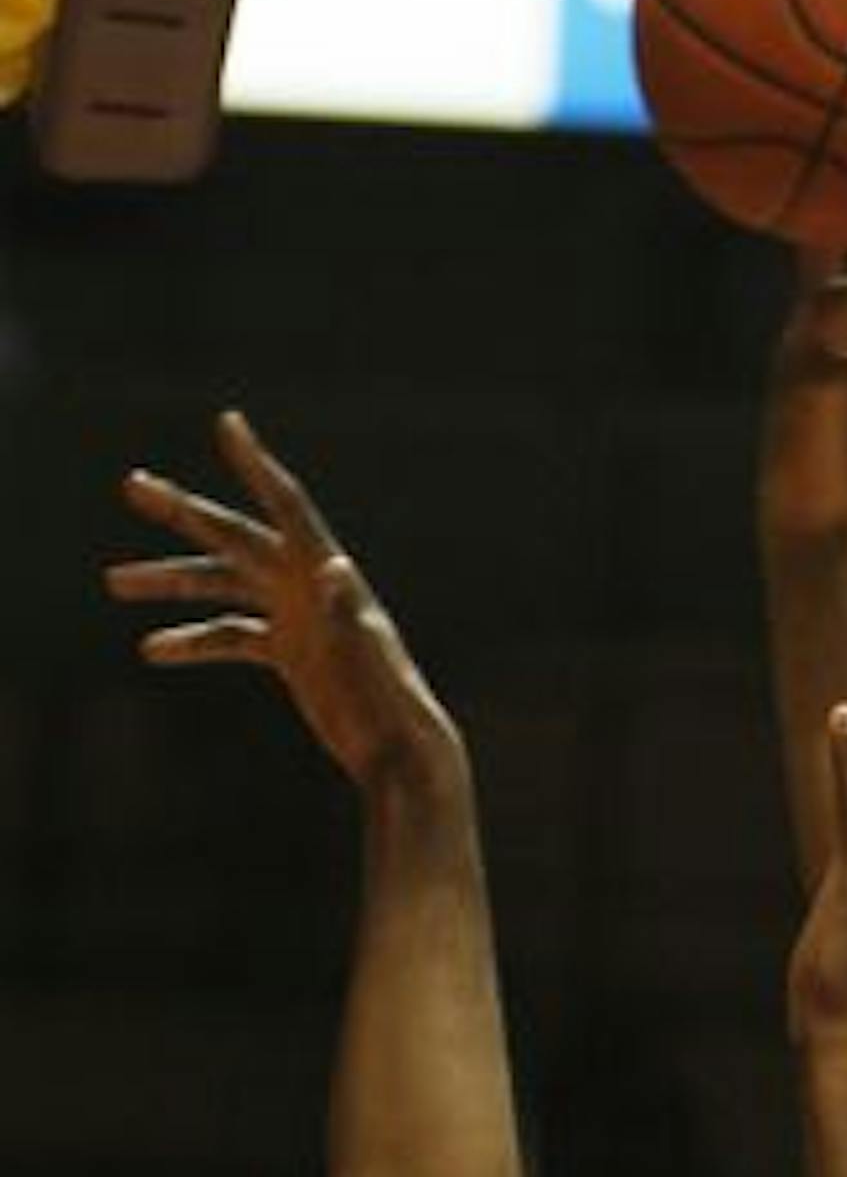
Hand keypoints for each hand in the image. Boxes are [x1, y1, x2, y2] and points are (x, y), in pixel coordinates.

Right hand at [106, 410, 457, 786]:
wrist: (401, 754)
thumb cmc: (393, 708)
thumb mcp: (368, 658)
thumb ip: (349, 615)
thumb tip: (334, 567)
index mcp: (330, 577)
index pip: (288, 506)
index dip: (256, 465)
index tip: (228, 422)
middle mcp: (309, 587)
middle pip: (236, 537)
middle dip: (184, 513)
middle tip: (132, 485)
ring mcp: (297, 617)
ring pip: (223, 585)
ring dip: (172, 582)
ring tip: (114, 582)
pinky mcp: (290, 652)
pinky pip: (231, 635)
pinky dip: (193, 640)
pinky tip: (151, 648)